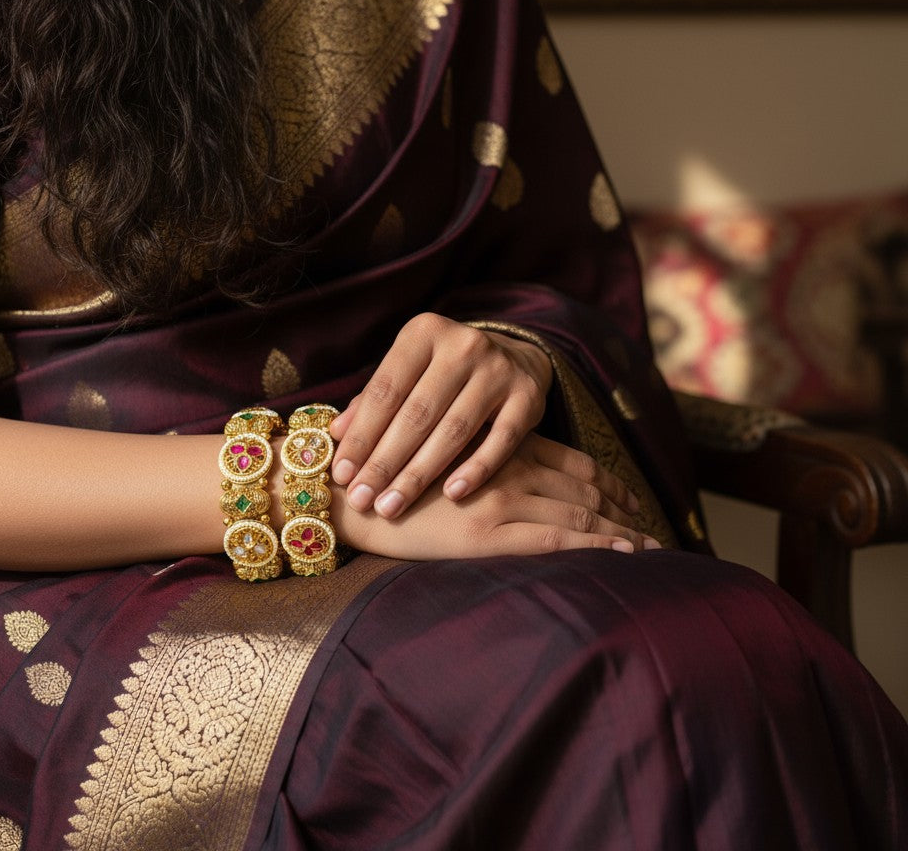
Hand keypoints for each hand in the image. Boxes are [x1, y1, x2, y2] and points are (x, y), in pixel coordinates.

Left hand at [330, 313, 555, 518]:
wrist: (515, 358)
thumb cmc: (443, 374)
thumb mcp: (408, 374)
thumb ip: (373, 402)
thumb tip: (336, 435)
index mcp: (424, 332)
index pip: (385, 390)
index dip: (361, 435)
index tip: (341, 474)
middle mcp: (463, 345)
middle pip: (416, 413)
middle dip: (384, 462)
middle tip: (361, 499)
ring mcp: (500, 369)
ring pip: (454, 431)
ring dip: (420, 474)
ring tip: (392, 506)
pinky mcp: (529, 397)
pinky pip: (500, 441)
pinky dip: (476, 470)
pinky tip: (451, 495)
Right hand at [331, 432, 658, 559]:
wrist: (348, 498)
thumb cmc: (390, 478)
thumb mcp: (439, 457)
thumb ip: (475, 457)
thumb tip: (505, 473)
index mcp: (497, 448)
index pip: (569, 459)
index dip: (604, 478)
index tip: (626, 493)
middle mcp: (508, 469)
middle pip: (584, 485)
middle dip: (621, 505)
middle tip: (650, 521)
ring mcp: (501, 500)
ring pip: (580, 512)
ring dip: (621, 528)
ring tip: (652, 545)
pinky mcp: (489, 535)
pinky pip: (558, 540)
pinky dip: (598, 545)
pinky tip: (625, 552)